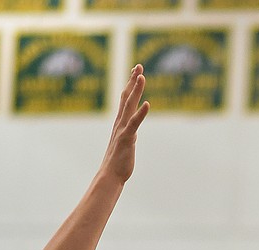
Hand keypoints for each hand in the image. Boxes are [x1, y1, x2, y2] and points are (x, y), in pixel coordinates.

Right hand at [100, 65, 149, 183]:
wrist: (111, 175)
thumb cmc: (119, 161)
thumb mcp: (126, 142)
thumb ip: (129, 133)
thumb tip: (133, 130)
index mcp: (121, 122)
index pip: (126, 99)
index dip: (131, 85)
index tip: (136, 72)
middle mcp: (120, 122)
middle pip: (126, 97)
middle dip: (133, 81)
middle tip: (139, 66)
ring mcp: (123, 129)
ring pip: (129, 105)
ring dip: (135, 90)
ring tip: (141, 76)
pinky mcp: (127, 138)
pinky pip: (134, 123)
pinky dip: (140, 113)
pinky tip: (147, 103)